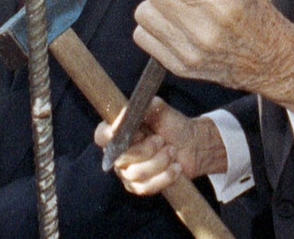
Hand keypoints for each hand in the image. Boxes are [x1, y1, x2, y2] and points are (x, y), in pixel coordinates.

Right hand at [94, 98, 226, 195]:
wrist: (192, 144)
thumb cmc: (173, 124)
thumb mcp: (161, 110)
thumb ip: (145, 106)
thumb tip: (126, 112)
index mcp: (118, 132)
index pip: (101, 136)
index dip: (111, 136)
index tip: (131, 132)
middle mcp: (118, 153)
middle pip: (121, 158)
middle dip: (146, 149)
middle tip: (162, 140)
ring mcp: (126, 172)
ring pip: (135, 174)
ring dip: (159, 162)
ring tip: (172, 151)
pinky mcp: (138, 187)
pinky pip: (145, 188)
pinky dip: (164, 177)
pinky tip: (175, 168)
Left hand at [133, 0, 293, 116]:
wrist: (268, 59)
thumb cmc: (254, 12)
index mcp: (221, 3)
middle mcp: (204, 30)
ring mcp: (190, 52)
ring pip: (144, 14)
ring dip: (157, 6)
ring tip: (178, 7)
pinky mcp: (179, 67)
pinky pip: (142, 37)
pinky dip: (152, 27)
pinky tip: (172, 25)